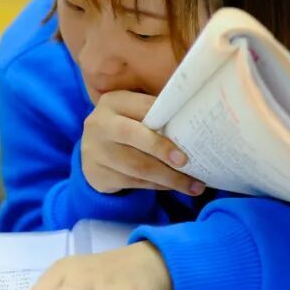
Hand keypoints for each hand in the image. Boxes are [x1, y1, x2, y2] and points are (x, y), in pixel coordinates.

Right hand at [82, 90, 204, 194]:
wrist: (92, 153)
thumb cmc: (125, 129)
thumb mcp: (133, 115)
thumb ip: (156, 115)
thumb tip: (196, 126)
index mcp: (113, 102)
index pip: (144, 107)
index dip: (167, 119)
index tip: (190, 132)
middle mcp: (100, 123)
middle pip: (133, 135)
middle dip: (162, 149)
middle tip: (186, 162)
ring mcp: (95, 151)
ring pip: (137, 166)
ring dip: (168, 177)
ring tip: (193, 186)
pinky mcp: (97, 174)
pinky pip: (133, 182)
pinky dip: (157, 186)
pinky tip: (173, 187)